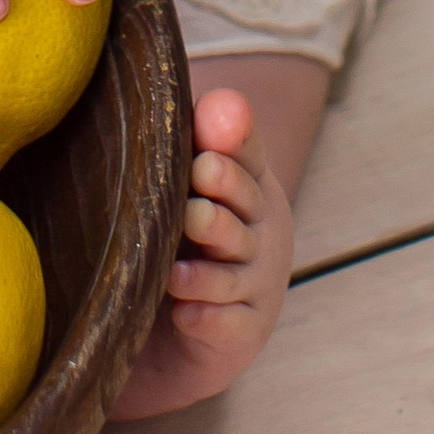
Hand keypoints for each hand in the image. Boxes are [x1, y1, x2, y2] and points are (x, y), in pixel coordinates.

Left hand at [104, 91, 292, 422]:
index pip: (246, 158)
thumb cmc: (192, 226)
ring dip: (203, 273)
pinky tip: (184, 314)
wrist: (201, 313)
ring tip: (173, 273)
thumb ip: (205, 134)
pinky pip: (229, 325)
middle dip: (216, 213)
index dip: (228, 160)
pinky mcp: (243, 332)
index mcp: (249, 181)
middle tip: (190, 212)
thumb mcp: (195, 177)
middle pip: (241, 214)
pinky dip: (206, 318)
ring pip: (231, 273)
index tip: (202, 163)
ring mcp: (256, 284)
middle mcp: (260, 230)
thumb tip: (220, 101)